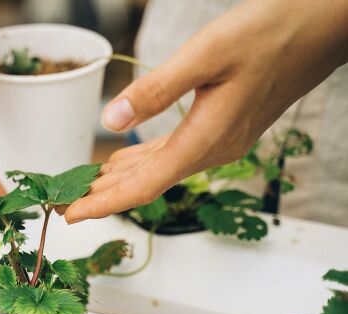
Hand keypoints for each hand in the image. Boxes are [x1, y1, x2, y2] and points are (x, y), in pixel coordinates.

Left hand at [65, 0, 347, 223]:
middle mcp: (211, 150)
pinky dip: (143, 162)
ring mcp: (219, 141)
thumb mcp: (206, 55)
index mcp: (204, 140)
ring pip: (159, 171)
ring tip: (86, 188)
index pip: (143, 186)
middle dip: (104, 196)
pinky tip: (126, 162)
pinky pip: (173, 154)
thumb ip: (156, 91)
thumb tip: (111, 123)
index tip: (71, 215)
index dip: (104, 204)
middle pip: (147, 184)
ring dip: (121, 181)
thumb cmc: (268, 34)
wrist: (320, 28)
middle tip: (65, 203)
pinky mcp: (222, 128)